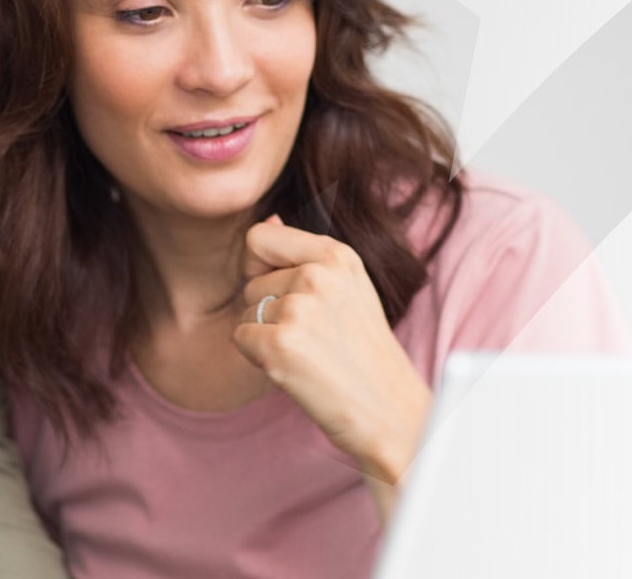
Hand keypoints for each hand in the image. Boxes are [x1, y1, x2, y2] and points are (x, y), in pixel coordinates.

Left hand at [233, 216, 431, 487]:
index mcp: (338, 255)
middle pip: (251, 282)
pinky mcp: (279, 344)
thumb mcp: (348, 288)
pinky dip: (259, 358)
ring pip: (246, 311)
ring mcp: (298, 309)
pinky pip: (240, 339)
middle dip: (269, 311)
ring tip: (309, 353)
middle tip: (313, 338)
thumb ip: (306, 254)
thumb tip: (269, 218)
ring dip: (266, 336)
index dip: (259, 266)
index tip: (284, 292)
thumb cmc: (366, 354)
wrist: (391, 412)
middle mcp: (318, 275)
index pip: (260, 237)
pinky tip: (296, 369)